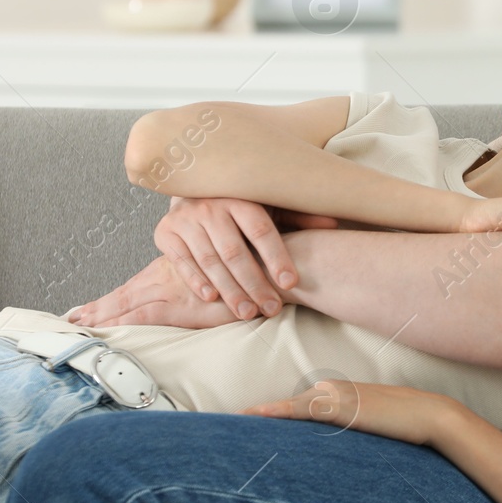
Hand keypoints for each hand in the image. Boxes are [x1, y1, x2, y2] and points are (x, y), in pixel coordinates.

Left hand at [65, 255, 241, 327]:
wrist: (265, 268)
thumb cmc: (250, 273)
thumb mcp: (223, 279)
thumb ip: (205, 285)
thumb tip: (204, 296)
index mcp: (172, 270)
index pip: (136, 286)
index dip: (113, 299)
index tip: (89, 309)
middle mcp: (165, 276)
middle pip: (124, 295)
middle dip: (98, 307)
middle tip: (71, 318)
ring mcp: (169, 289)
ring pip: (125, 303)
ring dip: (101, 315)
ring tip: (76, 325)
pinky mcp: (179, 304)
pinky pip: (141, 315)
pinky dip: (120, 322)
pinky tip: (102, 328)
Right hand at [156, 197, 338, 320]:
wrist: (192, 189)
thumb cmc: (239, 205)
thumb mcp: (269, 205)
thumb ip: (298, 216)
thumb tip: (335, 223)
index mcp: (242, 198)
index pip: (262, 230)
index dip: (277, 257)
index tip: (291, 283)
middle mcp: (212, 207)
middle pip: (235, 251)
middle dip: (254, 284)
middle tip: (271, 309)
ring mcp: (187, 219)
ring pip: (210, 260)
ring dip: (229, 290)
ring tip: (247, 313)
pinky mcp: (167, 232)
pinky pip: (182, 260)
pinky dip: (196, 280)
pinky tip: (211, 299)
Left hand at [244, 378, 463, 448]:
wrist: (429, 415)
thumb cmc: (404, 425)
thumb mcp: (372, 427)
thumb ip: (350, 434)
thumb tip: (336, 456)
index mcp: (336, 394)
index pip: (295, 406)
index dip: (270, 416)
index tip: (244, 425)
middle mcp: (331, 390)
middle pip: (287, 406)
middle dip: (259, 417)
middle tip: (226, 428)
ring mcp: (336, 396)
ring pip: (289, 406)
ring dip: (261, 415)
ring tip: (231, 424)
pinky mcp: (342, 407)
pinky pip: (302, 409)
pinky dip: (278, 411)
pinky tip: (257, 415)